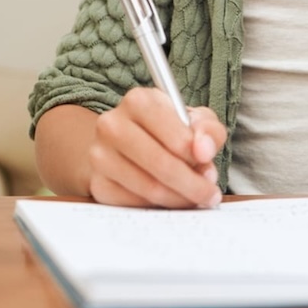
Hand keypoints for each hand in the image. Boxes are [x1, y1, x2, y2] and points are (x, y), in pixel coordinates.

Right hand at [87, 87, 226, 207]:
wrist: (122, 143)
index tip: (210, 169)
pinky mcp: (97, 183)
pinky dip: (158, 206)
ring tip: (195, 198)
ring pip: (148, 187)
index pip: (177, 137)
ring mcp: (100, 155)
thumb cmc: (165, 129)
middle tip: (209, 194)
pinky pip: (134, 203)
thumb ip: (208, 130)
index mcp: (139, 101)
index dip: (199, 158)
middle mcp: (113, 124)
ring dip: (178, 198)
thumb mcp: (193, 120)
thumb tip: (204, 150)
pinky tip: (171, 200)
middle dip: (192, 184)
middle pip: (161, 164)